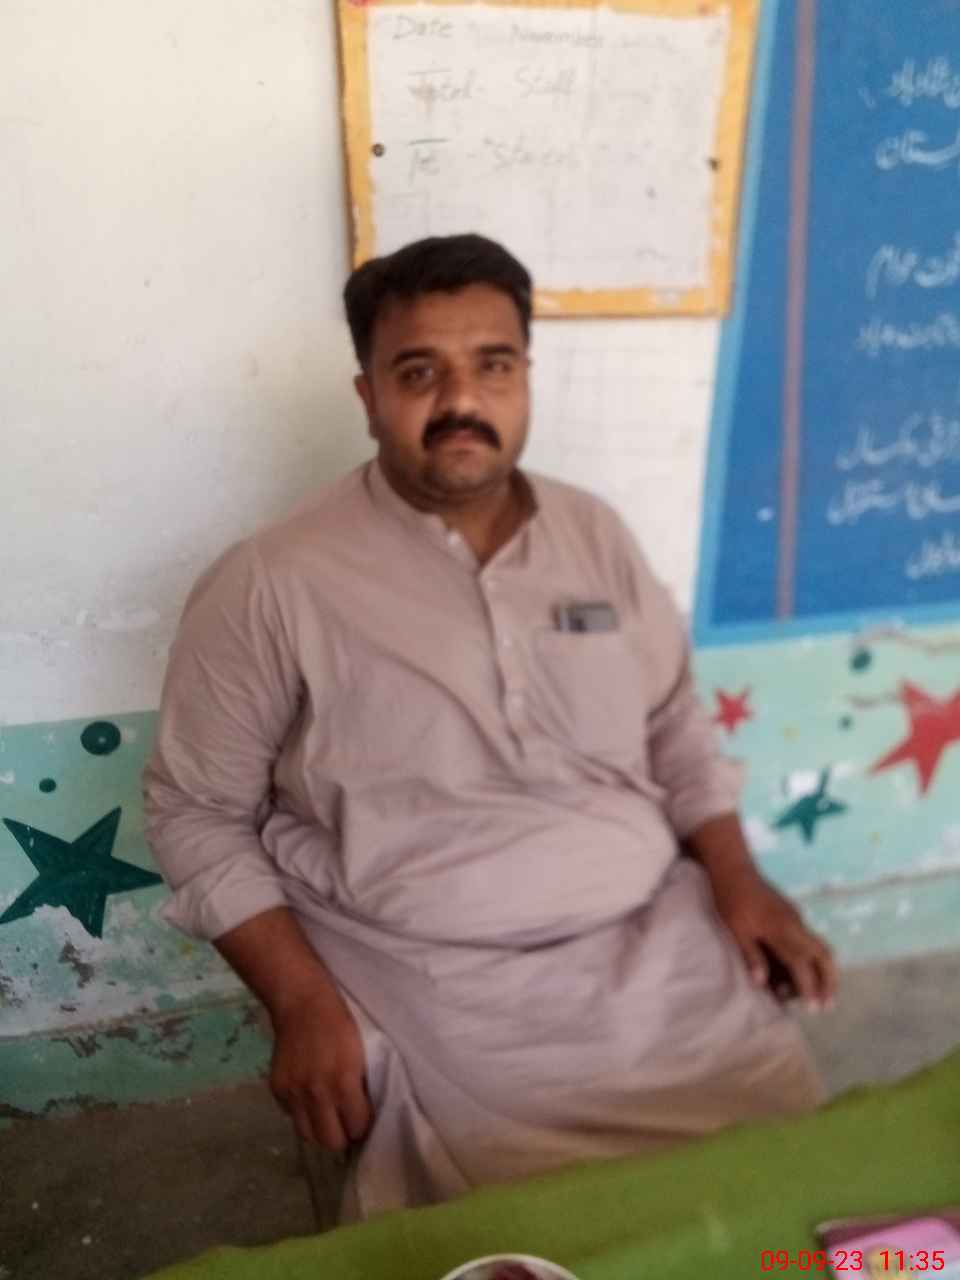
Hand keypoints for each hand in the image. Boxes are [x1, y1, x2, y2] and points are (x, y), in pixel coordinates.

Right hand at [269, 993, 370, 1151]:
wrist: (303, 1004)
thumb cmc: (340, 1025)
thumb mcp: (361, 1055)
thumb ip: (358, 1088)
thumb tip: (361, 1118)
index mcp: (343, 1082)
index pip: (356, 1128)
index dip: (362, 1127)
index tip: (362, 1121)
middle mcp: (317, 1093)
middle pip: (330, 1141)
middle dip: (341, 1136)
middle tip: (344, 1124)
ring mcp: (294, 1093)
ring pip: (307, 1135)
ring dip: (319, 1130)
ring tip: (325, 1116)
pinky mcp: (277, 1089)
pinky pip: (291, 1116)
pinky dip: (301, 1112)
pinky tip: (307, 1097)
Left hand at [709, 867, 836, 1010]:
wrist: (732, 867)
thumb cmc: (730, 899)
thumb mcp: (736, 930)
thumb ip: (751, 956)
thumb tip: (762, 984)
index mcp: (782, 929)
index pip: (802, 963)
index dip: (808, 987)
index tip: (813, 1008)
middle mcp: (795, 924)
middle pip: (824, 955)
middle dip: (829, 981)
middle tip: (829, 1004)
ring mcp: (796, 917)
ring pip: (820, 947)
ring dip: (823, 971)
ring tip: (820, 994)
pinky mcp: (792, 914)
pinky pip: (809, 940)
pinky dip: (811, 959)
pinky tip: (801, 972)